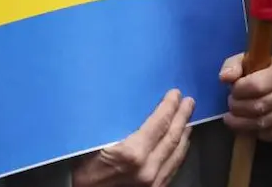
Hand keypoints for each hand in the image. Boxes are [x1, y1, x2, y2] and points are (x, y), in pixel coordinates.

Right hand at [71, 90, 193, 186]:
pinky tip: (180, 147)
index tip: (176, 94)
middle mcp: (148, 169)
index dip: (169, 107)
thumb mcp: (92, 141)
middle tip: (189, 102)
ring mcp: (153, 183)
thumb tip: (126, 102)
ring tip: (187, 121)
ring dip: (183, 135)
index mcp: (133, 153)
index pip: (159, 124)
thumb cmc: (82, 168)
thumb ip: (113, 125)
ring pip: (176, 155)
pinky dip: (179, 154)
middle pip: (172, 138)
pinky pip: (172, 169)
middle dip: (182, 117)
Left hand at [219, 55, 271, 141]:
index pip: (256, 85)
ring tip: (234, 118)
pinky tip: (248, 126)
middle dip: (238, 108)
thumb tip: (224, 77)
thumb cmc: (267, 69)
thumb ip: (233, 65)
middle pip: (259, 107)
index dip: (239, 91)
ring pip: (264, 124)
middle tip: (231, 106)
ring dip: (242, 123)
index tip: (232, 91)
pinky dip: (255, 132)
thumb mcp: (249, 60)